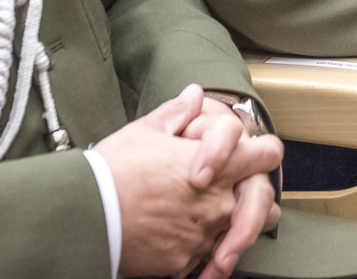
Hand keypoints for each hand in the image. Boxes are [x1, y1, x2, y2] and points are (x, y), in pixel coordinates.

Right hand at [93, 85, 279, 277]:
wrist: (88, 216)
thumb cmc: (115, 170)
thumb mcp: (147, 130)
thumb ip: (178, 112)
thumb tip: (194, 95)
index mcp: (219, 168)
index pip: (267, 154)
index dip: (261, 151)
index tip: (251, 154)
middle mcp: (219, 205)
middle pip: (262, 203)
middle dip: (250, 196)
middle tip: (229, 191)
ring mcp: (204, 236)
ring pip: (236, 235)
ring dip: (226, 225)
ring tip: (200, 214)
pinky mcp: (185, 261)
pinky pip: (204, 256)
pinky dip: (197, 248)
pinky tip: (176, 234)